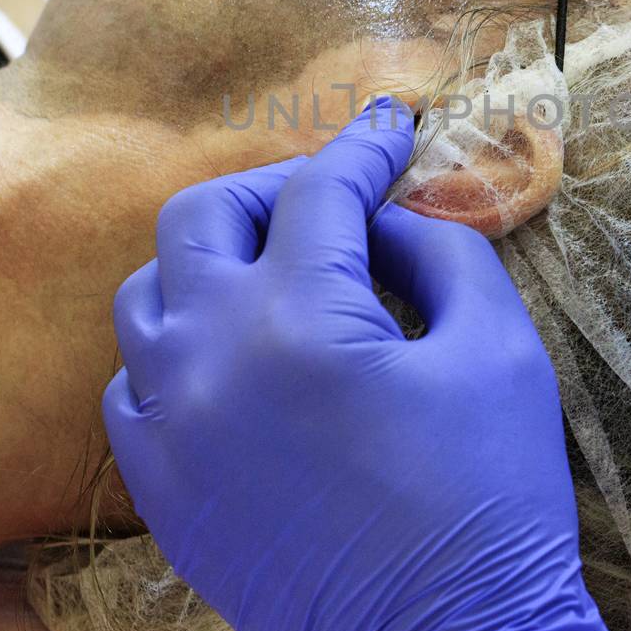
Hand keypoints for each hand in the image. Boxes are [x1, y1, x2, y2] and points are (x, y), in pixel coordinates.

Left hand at [104, 97, 609, 630]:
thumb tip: (392, 218)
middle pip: (201, 218)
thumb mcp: (499, 352)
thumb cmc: (488, 501)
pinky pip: (132, 383)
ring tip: (275, 274)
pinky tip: (234, 360)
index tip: (390, 129)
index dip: (363, 149)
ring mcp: (169, 428)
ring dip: (210, 263)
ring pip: (148, 295)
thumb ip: (443, 253)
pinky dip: (177, 348)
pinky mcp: (159, 488)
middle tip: (330, 201)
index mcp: (301, 320)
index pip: (319, 192)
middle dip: (269, 190)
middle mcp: (210, 360)